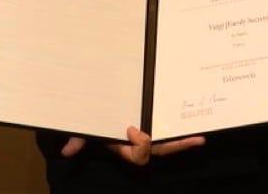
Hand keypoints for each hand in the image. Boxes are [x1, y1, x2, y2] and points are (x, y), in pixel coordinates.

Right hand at [60, 126, 205, 165]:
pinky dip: (178, 132)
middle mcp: (137, 143)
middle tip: (196, 140)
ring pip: (166, 143)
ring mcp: (146, 135)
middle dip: (178, 146)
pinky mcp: (150, 125)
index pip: (139, 154)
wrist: (93, 114)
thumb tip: (67, 151)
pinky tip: (194, 126)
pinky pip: (166, 132)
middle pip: (160, 150)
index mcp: (124, 145)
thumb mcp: (87, 130)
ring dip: (183, 141)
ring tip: (200, 137)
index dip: (140, 144)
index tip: (132, 128)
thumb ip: (79, 139)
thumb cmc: (93, 121)